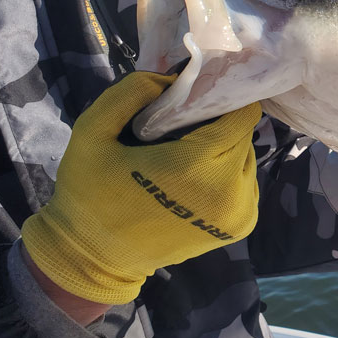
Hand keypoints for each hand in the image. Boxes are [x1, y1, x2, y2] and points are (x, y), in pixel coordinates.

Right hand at [21, 71, 261, 306]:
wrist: (94, 259)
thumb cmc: (90, 194)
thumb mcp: (92, 132)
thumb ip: (130, 93)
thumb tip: (171, 79)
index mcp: (197, 167)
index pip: (241, 115)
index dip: (222, 98)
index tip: (198, 94)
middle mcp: (230, 191)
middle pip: (244, 134)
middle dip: (219, 122)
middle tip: (185, 122)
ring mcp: (240, 212)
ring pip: (247, 156)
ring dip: (224, 148)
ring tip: (187, 150)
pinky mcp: (241, 226)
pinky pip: (247, 181)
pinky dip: (228, 172)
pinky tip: (196, 175)